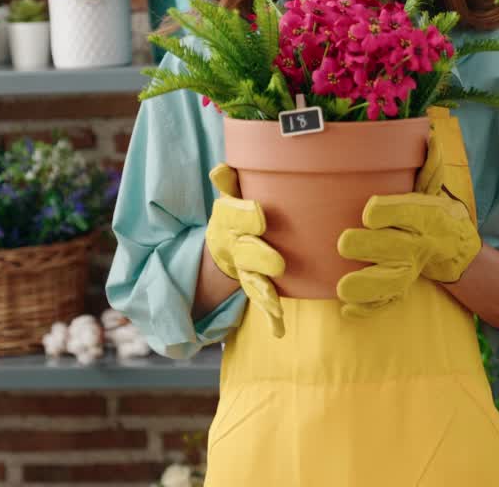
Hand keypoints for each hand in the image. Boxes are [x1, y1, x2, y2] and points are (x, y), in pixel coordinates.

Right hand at [205, 163, 285, 336]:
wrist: (226, 243)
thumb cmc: (237, 212)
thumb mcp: (230, 195)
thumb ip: (228, 182)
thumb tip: (220, 169)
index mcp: (229, 220)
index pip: (232, 215)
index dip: (243, 214)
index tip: (259, 214)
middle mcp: (237, 246)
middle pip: (246, 252)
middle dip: (259, 257)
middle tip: (277, 263)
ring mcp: (245, 269)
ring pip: (253, 281)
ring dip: (264, 294)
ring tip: (275, 306)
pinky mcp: (256, 286)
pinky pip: (263, 301)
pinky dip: (270, 316)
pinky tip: (278, 329)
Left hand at [335, 111, 481, 316]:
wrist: (456, 250)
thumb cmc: (434, 210)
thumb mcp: (437, 183)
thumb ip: (429, 161)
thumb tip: (429, 132)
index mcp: (427, 214)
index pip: (409, 211)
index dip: (388, 211)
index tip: (369, 211)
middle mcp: (419, 243)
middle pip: (395, 247)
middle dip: (370, 246)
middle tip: (344, 242)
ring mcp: (410, 268)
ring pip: (389, 280)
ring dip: (366, 285)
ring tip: (343, 288)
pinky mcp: (402, 286)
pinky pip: (386, 300)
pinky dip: (368, 307)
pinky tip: (348, 309)